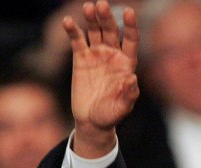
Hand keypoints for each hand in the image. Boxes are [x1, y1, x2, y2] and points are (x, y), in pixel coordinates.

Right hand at [63, 0, 139, 156]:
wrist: (92, 121)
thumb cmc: (111, 116)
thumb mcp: (122, 108)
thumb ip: (129, 95)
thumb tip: (132, 79)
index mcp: (127, 64)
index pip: (131, 40)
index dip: (131, 26)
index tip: (129, 11)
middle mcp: (113, 55)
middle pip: (111, 31)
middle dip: (107, 17)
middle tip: (102, 5)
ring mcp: (96, 54)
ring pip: (94, 30)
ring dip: (92, 18)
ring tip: (88, 7)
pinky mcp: (80, 58)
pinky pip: (77, 40)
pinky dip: (73, 30)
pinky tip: (68, 21)